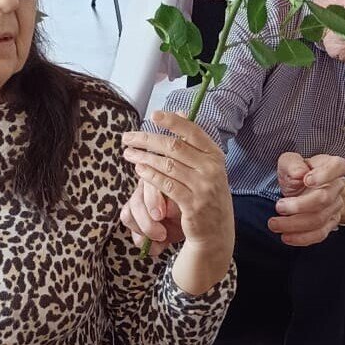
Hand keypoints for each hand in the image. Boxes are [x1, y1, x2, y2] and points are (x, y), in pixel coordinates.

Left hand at [122, 111, 233, 257]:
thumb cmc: (207, 194)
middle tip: (128, 137)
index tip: (153, 115)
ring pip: (167, 165)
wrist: (216, 232)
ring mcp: (203, 187)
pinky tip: (139, 170)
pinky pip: (166, 185)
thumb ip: (194, 144)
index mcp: (215, 155)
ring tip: (128, 153)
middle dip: (147, 139)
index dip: (172, 122)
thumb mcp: (207, 167)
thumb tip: (180, 113)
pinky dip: (150, 175)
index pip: (192, 131)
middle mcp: (211, 168)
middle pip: (174, 147)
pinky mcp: (192, 204)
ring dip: (144, 157)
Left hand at [270, 152, 344, 245]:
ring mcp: (335, 207)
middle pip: (325, 198)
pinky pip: (319, 234)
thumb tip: (299, 173)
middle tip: (279, 206)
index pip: (337, 167)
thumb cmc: (296, 172)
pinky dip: (302, 238)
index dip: (324, 175)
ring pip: (319, 219)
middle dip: (299, 205)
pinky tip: (286, 236)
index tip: (306, 180)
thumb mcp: (289, 161)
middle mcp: (336, 187)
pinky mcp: (329, 224)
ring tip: (274, 223)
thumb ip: (293, 164)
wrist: (298, 189)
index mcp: (331, 166)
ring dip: (295, 224)